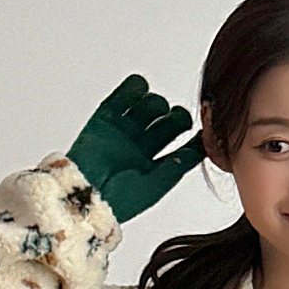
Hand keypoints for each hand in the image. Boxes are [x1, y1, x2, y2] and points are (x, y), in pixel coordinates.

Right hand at [69, 74, 203, 221]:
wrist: (85, 197)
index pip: (183, 145)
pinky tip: (140, 89)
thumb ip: (179, 165)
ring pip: (149, 106)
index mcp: (156, 165)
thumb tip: (201, 147)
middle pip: (168, 121)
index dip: (194, 134)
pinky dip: (135, 87)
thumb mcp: (157, 186)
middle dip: (177, 116)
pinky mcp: (105, 119)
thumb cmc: (118, 200)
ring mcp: (124, 132)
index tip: (203, 128)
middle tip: (178, 119)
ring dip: (157, 103)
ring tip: (156, 110)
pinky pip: (123, 97)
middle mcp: (141, 147)